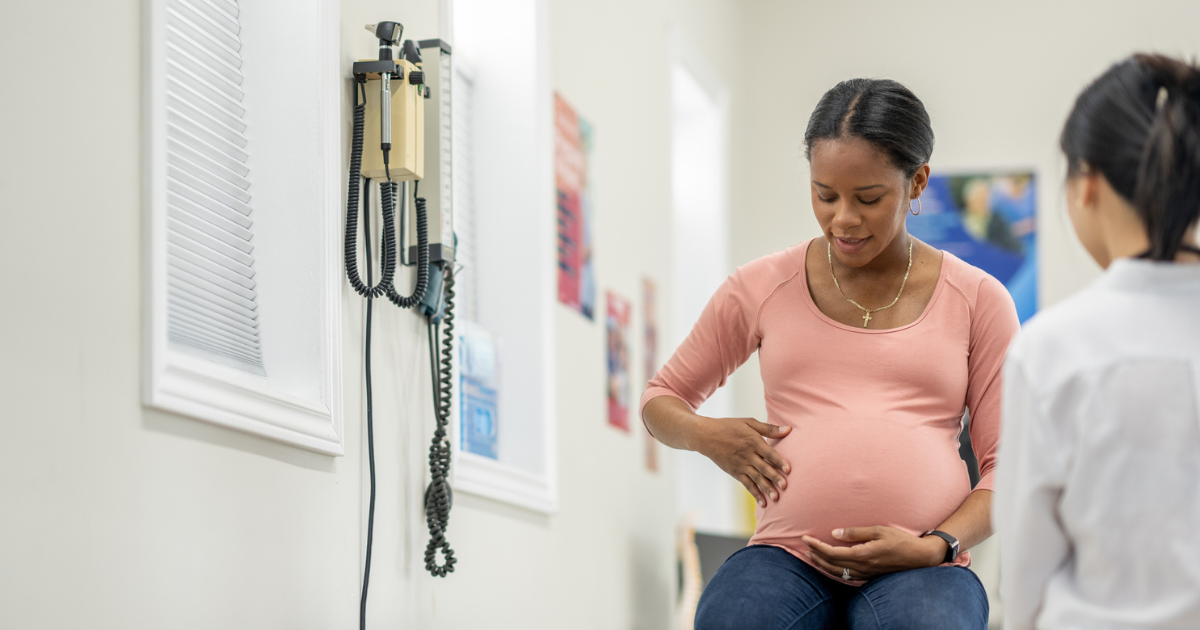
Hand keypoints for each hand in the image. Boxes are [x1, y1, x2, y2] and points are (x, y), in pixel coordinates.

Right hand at [693, 417, 790, 507]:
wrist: (706, 436)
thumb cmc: (729, 427)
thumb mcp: (749, 423)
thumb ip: (769, 428)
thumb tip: (789, 430)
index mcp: (753, 441)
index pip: (768, 453)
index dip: (779, 461)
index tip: (789, 469)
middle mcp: (748, 455)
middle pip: (763, 467)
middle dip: (774, 477)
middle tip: (785, 486)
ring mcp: (741, 465)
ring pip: (756, 478)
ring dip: (766, 488)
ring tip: (776, 498)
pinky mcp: (735, 473)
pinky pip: (747, 484)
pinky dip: (755, 493)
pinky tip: (763, 502)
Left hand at [801, 526, 946, 579]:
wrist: (920, 557)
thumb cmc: (901, 540)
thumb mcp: (879, 530)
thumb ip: (856, 532)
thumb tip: (834, 533)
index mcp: (863, 554)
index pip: (833, 552)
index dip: (817, 546)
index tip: (805, 538)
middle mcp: (863, 567)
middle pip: (832, 564)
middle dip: (816, 554)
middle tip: (804, 546)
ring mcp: (867, 573)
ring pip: (839, 572)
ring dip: (823, 564)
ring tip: (812, 556)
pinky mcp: (870, 576)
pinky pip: (848, 576)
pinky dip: (835, 571)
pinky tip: (832, 565)